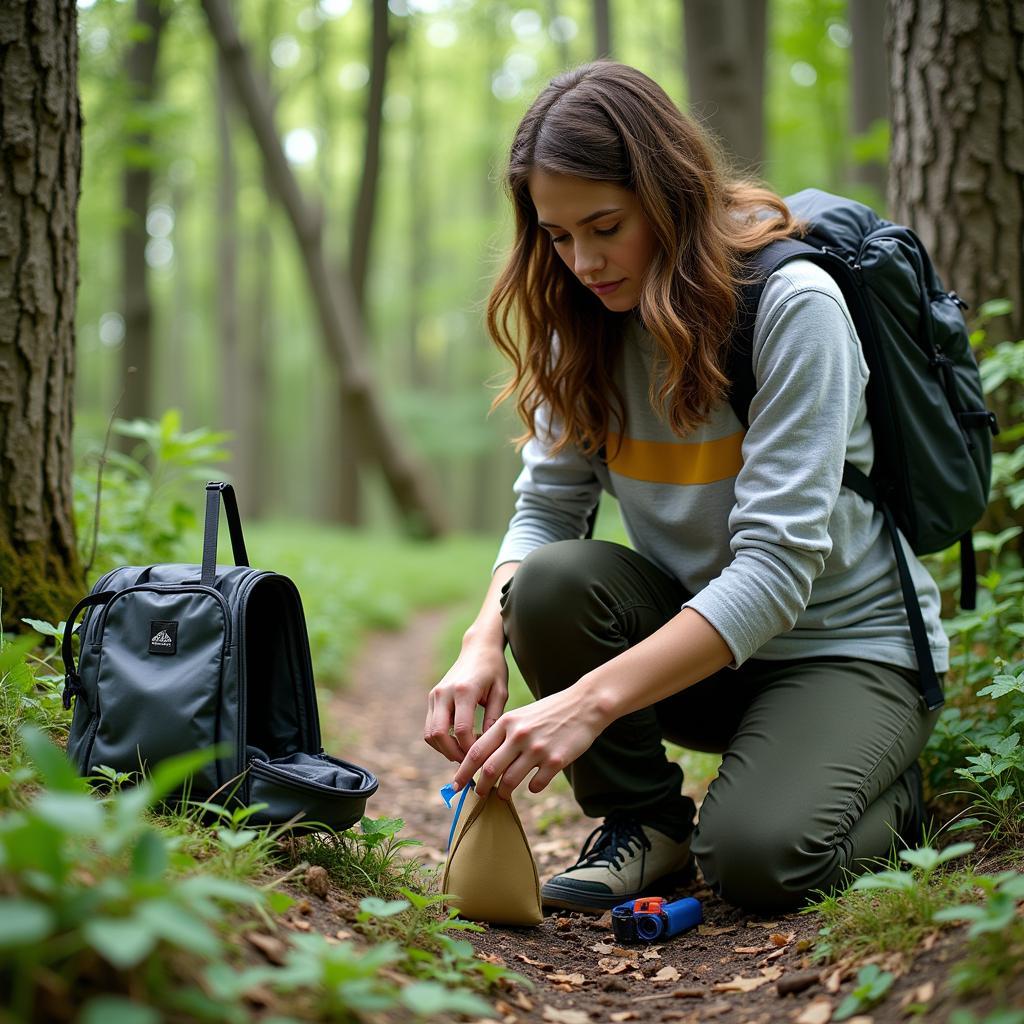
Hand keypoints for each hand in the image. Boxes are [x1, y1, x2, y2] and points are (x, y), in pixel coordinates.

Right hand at [424, 641, 509, 762]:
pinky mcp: (432, 697)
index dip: (470, 749)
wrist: (478, 647)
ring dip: (444, 749)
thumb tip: (487, 746)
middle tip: (469, 763)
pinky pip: (430, 726)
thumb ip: (493, 718)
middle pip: (438, 734)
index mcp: (464, 690)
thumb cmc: (494, 669)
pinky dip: (440, 740)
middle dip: (452, 754)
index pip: (461, 730)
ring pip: (429, 733)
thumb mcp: (500, 692)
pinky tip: (458, 743)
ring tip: (464, 755)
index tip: (483, 758)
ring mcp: (435, 695)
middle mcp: (444, 692)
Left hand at [452, 684, 608, 800]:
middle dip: (481, 787)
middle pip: (490, 769)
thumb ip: (502, 735)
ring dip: (503, 792)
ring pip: (510, 781)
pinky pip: (536, 784)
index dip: (464, 771)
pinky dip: (532, 788)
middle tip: (478, 795)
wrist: (584, 705)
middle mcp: (519, 735)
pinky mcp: (556, 761)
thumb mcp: (520, 716)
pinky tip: (533, 784)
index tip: (456, 784)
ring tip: (502, 795)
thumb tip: (482, 761)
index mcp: (507, 722)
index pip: (477, 751)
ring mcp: (538, 749)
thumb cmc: (549, 712)